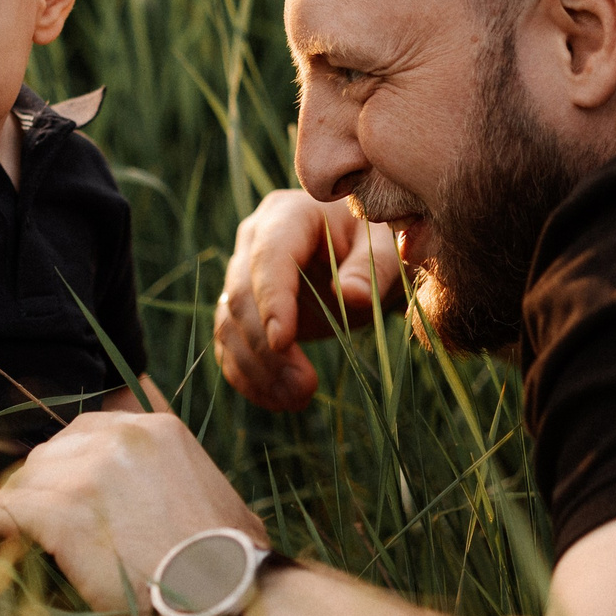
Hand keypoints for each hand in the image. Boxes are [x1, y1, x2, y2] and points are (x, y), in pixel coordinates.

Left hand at [0, 382, 262, 615]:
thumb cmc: (233, 570)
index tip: (58, 495)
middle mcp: (118, 437)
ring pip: (24, 482)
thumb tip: (176, 503)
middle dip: (39, 489)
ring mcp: (86, 472)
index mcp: (156, 430)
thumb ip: (188, 482)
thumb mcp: (225, 503)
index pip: (88, 434)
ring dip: (12, 512)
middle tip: (30, 527)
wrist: (228, 600)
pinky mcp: (59, 512)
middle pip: (51, 453)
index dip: (67, 468)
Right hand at [212, 189, 402, 409]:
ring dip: (256, 368)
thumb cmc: (379, 246)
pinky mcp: (241, 309)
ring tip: (296, 400)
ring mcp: (242, 274)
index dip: (272, 299)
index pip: (269, 256)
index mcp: (289, 214)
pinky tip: (278, 401)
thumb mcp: (386, 250)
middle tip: (303, 387)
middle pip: (241, 294)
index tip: (284, 342)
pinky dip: (247, 376)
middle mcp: (254, 240)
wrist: (366, 257)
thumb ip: (371, 269)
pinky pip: (229, 344)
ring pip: (229, 324)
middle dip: (266, 346)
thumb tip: (349, 295)